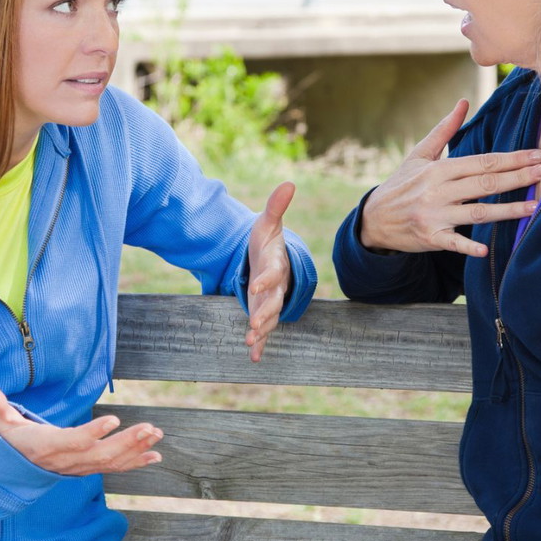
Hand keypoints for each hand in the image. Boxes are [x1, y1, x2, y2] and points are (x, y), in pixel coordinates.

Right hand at [0, 385, 161, 475]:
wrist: (11, 470)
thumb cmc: (7, 438)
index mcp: (46, 446)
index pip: (73, 441)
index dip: (93, 432)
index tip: (113, 418)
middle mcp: (66, 461)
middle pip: (100, 454)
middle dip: (126, 442)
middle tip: (150, 427)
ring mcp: (78, 467)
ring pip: (110, 462)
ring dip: (136, 449)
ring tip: (156, 434)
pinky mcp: (86, 468)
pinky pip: (113, 468)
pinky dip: (135, 462)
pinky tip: (155, 455)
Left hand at [245, 181, 296, 362]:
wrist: (272, 260)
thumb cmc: (267, 242)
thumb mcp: (267, 223)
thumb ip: (276, 206)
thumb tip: (289, 182)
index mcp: (275, 265)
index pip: (273, 273)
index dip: (266, 279)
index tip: (256, 285)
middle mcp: (276, 286)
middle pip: (273, 301)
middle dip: (265, 313)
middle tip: (255, 324)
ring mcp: (271, 302)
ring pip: (270, 318)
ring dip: (262, 331)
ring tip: (250, 342)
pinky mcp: (263, 312)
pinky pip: (264, 331)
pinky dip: (260, 344)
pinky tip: (254, 357)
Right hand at [360, 99, 540, 257]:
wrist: (374, 218)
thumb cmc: (402, 183)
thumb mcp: (419, 155)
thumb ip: (444, 130)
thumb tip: (463, 102)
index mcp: (437, 170)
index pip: (481, 162)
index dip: (510, 159)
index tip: (535, 155)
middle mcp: (437, 192)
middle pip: (484, 184)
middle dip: (516, 178)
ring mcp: (434, 216)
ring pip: (477, 213)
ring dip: (507, 210)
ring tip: (534, 206)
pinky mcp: (431, 238)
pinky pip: (454, 243)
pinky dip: (469, 246)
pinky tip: (486, 249)